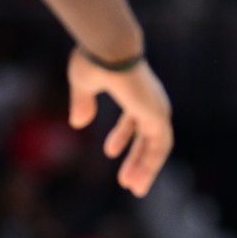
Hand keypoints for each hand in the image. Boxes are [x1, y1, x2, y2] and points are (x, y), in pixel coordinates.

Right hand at [68, 50, 174, 197]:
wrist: (108, 48)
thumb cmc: (95, 59)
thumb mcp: (83, 84)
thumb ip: (82, 103)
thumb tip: (78, 123)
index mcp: (136, 92)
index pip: (135, 119)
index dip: (123, 137)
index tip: (109, 152)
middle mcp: (151, 101)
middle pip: (149, 137)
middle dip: (138, 159)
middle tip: (129, 183)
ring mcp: (156, 108)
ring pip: (157, 147)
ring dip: (146, 168)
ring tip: (134, 189)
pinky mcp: (157, 116)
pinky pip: (158, 148)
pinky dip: (150, 165)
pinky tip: (137, 180)